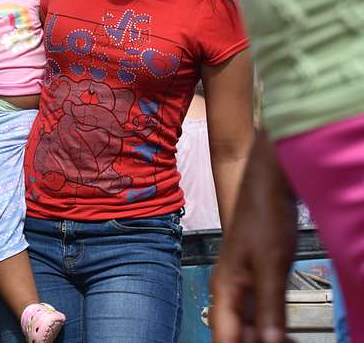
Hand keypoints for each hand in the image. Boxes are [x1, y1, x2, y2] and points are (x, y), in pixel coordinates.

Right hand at [210, 135, 297, 342]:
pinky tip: (288, 333)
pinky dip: (272, 327)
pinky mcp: (255, 279)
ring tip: (288, 342)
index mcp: (224, 288)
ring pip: (248, 326)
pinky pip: (259, 313)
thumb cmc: (263, 215)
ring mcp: (241, 285)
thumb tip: (269, 341)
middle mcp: (227, 289)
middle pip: (234, 334)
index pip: (223, 338)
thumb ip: (268, 307)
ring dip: (265, 338)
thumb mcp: (271, 266)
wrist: (266, 184)